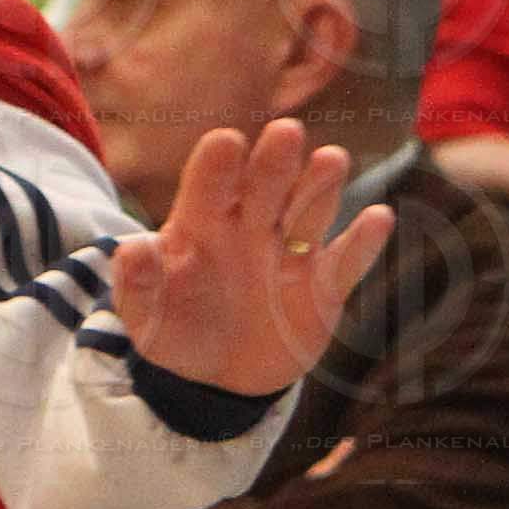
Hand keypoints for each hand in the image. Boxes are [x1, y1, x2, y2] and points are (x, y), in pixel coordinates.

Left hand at [112, 119, 395, 394]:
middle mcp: (250, 226)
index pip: (209, 184)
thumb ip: (138, 285)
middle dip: (274, 160)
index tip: (226, 142)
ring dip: (320, 186)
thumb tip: (129, 252)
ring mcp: (289, 253)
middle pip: (264, 185)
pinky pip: (346, 261)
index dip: (217, 164)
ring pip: (308, 210)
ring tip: (332, 159)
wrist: (220, 376)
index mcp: (201, 223)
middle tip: (286, 132)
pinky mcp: (323, 287)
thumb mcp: (146, 317)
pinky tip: (379, 218)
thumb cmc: (177, 331)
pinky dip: (363, 242)